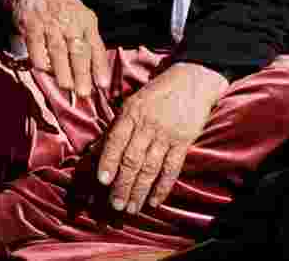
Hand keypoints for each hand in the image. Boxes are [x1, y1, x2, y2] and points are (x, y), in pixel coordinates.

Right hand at [0, 0, 108, 96]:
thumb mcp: (77, 13)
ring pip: (58, 50)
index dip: (100, 66)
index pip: (96, 45)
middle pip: (78, 50)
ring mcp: (49, 21)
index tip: (103, 84)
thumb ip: (84, 36)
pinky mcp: (30, 23)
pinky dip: (40, 59)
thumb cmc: (56, 1)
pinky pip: (36, 45)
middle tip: (84, 94)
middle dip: (82, 74)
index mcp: (85, 18)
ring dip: (62, 72)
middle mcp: (69, 19)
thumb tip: (92, 68)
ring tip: (67, 88)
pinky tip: (43, 70)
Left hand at [97, 62, 228, 212]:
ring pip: (150, 168)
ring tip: (131, 208)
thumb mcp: (133, 102)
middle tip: (116, 205)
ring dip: (139, 191)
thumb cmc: (158, 92)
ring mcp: (167, 134)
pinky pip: (172, 168)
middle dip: (122, 185)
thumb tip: (95, 150)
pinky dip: (163, 186)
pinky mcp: (184, 141)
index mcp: (132, 112)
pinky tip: (154, 201)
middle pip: (132, 159)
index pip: (116, 140)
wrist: (193, 80)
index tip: (102, 181)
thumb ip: (117, 126)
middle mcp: (148, 125)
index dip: (108, 161)